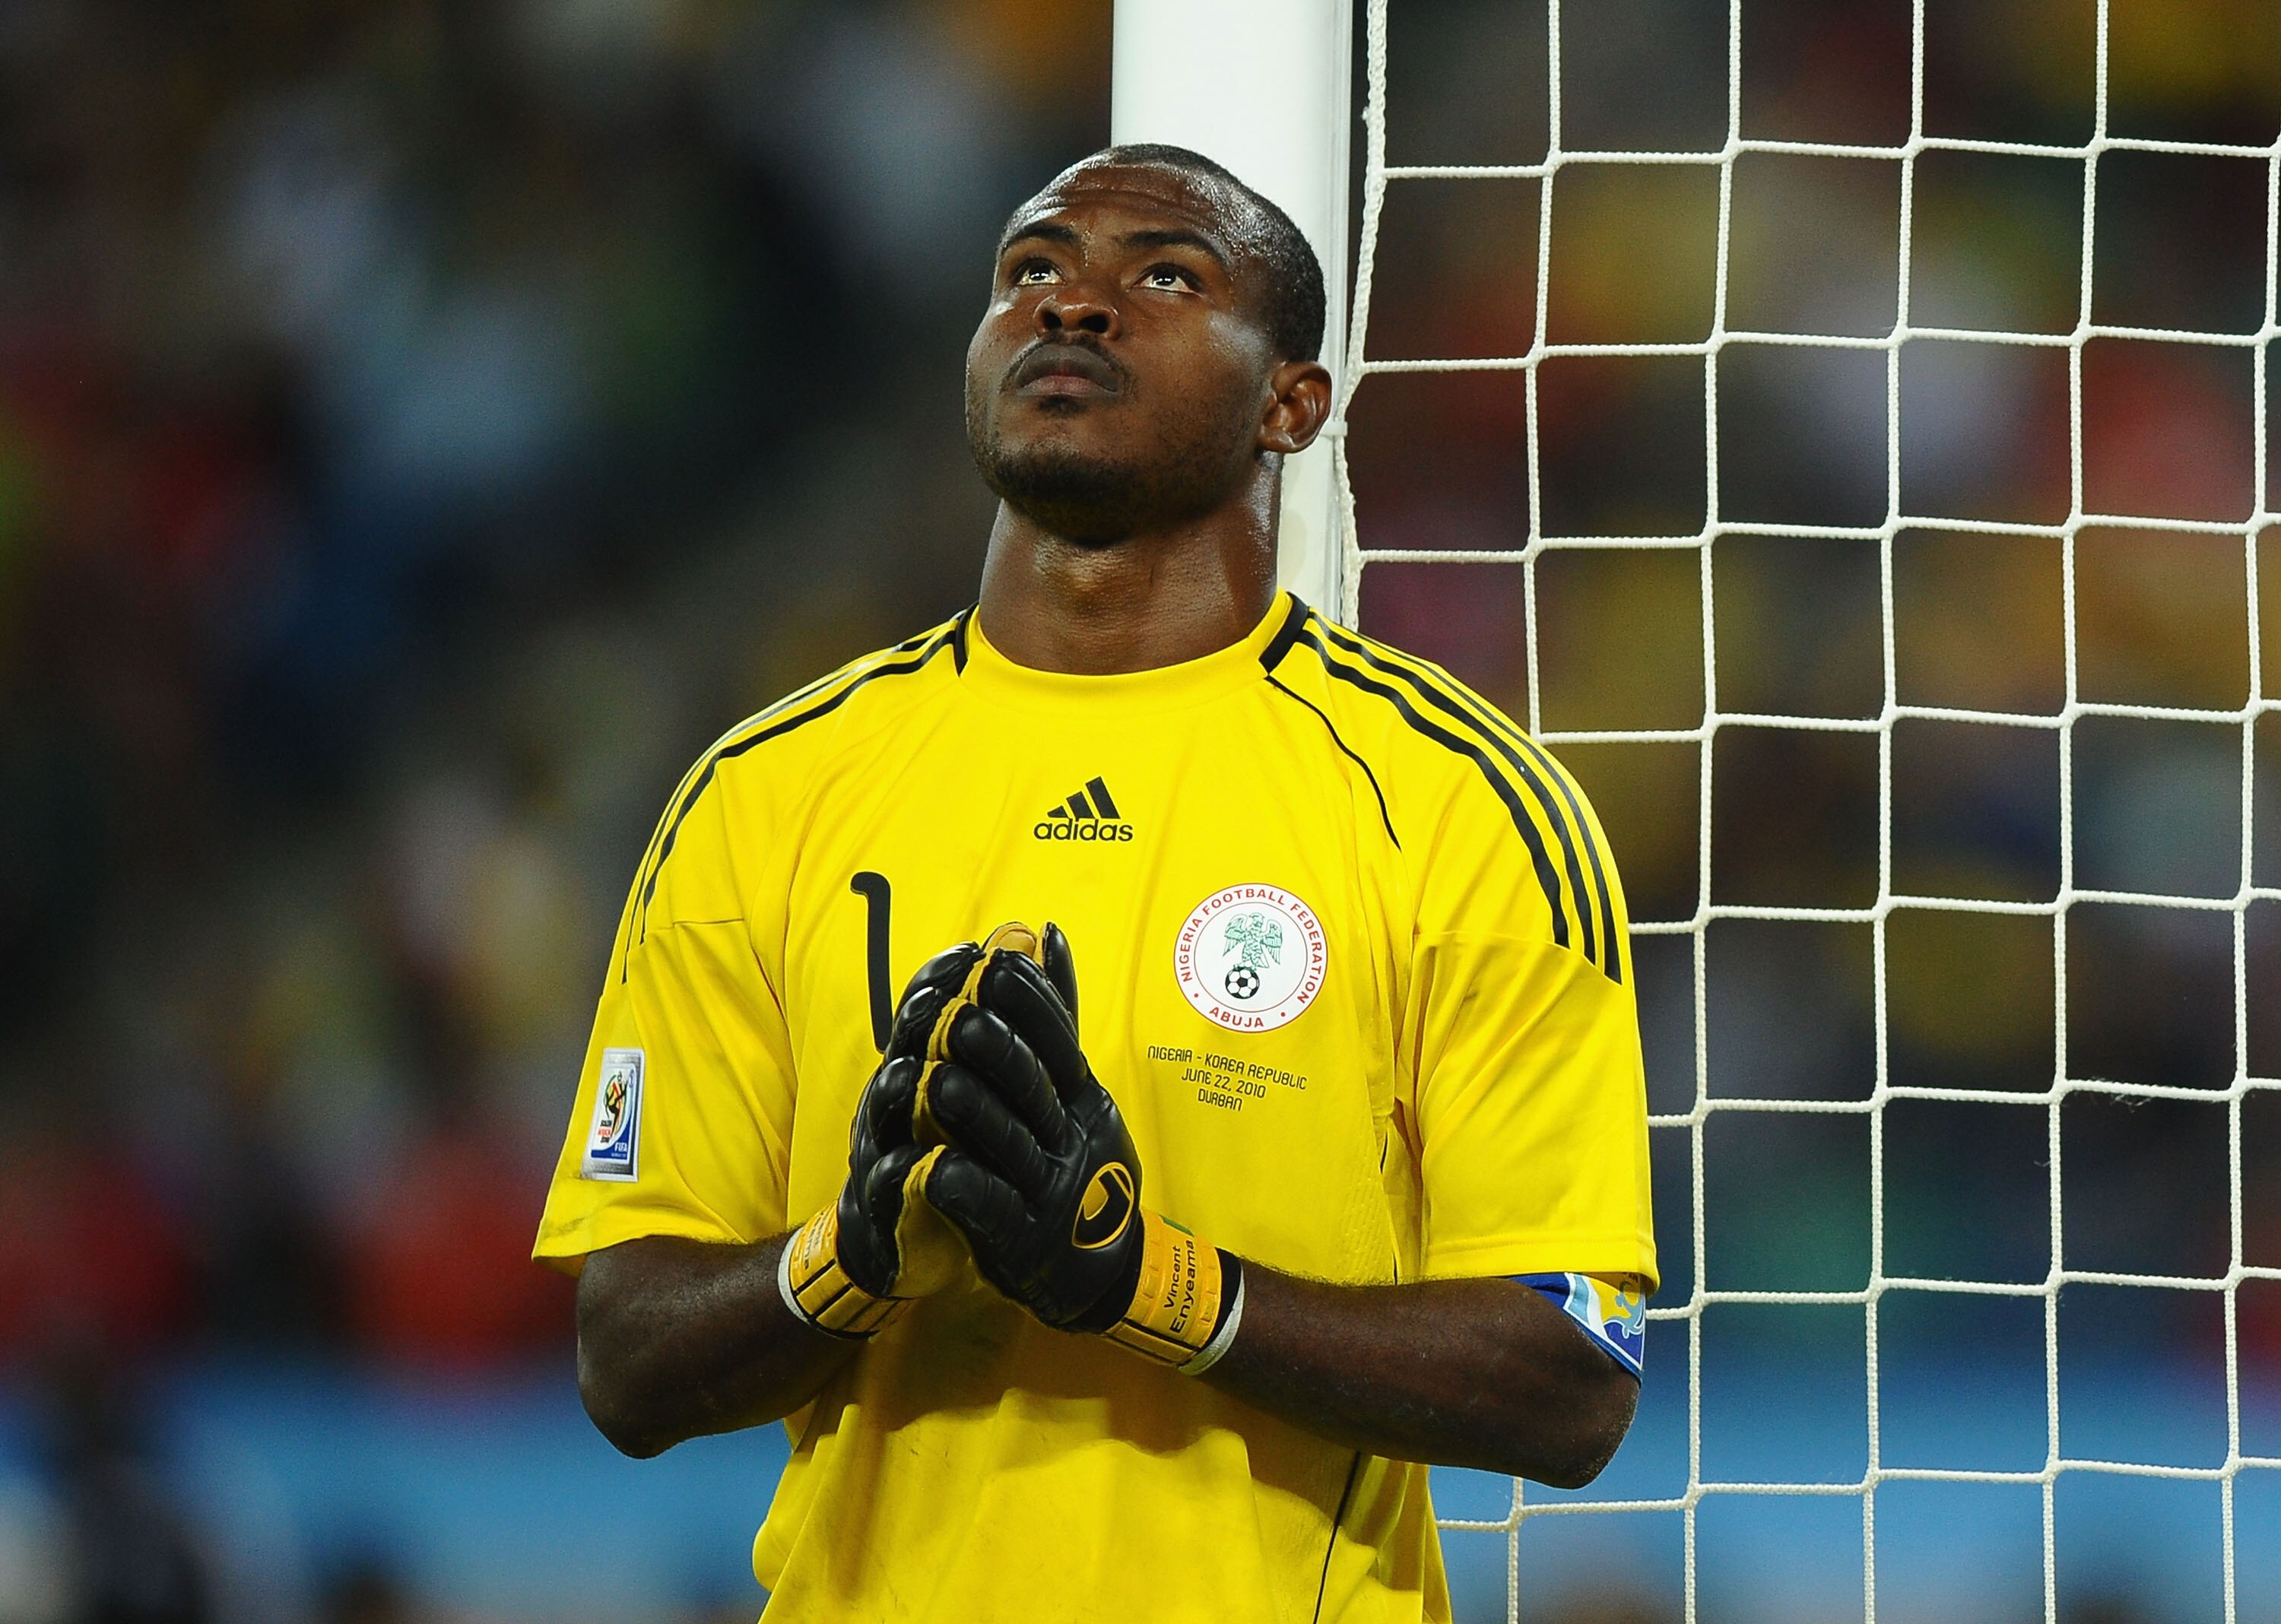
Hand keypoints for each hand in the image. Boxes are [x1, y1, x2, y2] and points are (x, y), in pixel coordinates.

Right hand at [777, 938, 992, 1336]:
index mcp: (930, 1055)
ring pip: (888, 1102)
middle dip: (930, 1020)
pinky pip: (889, 1180)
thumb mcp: (1005, 1076)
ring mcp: (886, 1140)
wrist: (916, 1239)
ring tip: (928, 1078)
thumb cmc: (964, 1145)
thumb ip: (1031, 1013)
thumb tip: (1044, 933)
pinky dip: (906, 1172)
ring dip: (909, 1088)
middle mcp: (901, 1090)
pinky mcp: (885, 1199)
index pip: (930, 998)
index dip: (947, 975)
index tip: (978, 954)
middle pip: (907, 1039)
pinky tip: (929, 1164)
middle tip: (963, 1009)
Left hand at [923, 924, 1245, 1369]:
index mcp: (1082, 1102)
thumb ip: (1057, 1015)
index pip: (1061, 1044)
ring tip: (934, 1080)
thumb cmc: (1075, 1162)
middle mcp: (1071, 1142)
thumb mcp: (1077, 1090)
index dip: (1031, 1006)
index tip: (996, 965)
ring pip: (1012, 1146)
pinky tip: (933, 1166)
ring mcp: (1050, 1194)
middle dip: (999, 1051)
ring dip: (974, 1112)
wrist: (1102, 1272)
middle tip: (958, 1017)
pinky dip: (965, 1188)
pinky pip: (992, 1211)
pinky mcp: (1022, 1243)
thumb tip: (1046, 933)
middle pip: (1036, 1091)